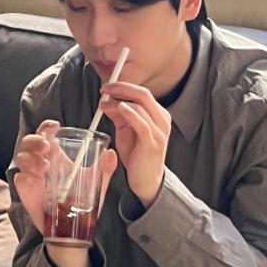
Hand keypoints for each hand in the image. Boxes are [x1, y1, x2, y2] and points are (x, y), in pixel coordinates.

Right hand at [13, 120, 116, 266]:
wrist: (73, 230)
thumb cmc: (82, 203)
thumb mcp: (96, 184)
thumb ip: (104, 169)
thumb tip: (111, 154)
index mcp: (56, 155)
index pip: (46, 133)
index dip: (47, 127)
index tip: (55, 127)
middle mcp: (41, 162)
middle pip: (29, 141)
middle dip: (35, 140)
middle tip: (47, 147)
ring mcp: (32, 176)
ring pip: (21, 157)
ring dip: (31, 158)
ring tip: (45, 167)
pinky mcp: (26, 190)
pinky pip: (19, 178)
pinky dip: (26, 176)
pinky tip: (36, 180)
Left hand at [99, 82, 170, 207]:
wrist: (146, 180)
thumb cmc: (137, 153)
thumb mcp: (126, 129)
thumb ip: (119, 114)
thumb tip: (107, 99)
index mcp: (158, 114)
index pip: (142, 92)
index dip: (123, 86)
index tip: (107, 86)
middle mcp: (162, 120)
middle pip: (143, 94)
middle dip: (121, 88)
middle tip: (105, 89)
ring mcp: (160, 132)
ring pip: (141, 106)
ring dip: (119, 101)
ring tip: (103, 104)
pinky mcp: (153, 143)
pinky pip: (142, 123)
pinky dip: (129, 113)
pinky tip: (119, 109)